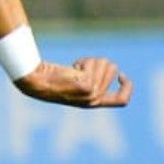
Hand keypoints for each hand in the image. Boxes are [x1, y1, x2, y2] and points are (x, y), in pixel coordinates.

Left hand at [15, 57, 131, 108]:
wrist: (36, 82)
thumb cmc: (54, 79)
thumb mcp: (79, 83)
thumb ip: (96, 80)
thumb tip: (112, 68)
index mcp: (95, 102)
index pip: (123, 100)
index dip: (127, 86)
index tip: (121, 75)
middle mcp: (94, 100)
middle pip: (113, 70)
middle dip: (98, 63)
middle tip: (79, 68)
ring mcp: (91, 94)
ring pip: (105, 64)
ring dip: (90, 61)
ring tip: (74, 68)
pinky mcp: (85, 85)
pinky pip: (95, 63)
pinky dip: (83, 61)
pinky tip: (71, 67)